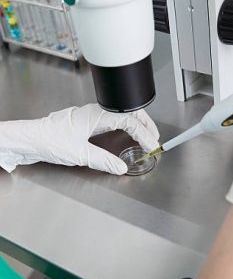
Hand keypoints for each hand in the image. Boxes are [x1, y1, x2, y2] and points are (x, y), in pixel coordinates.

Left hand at [0, 104, 159, 174]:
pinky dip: (126, 126)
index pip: (130, 121)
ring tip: (145, 134)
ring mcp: (94, 114)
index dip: (144, 134)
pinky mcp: (89, 121)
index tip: (152, 145)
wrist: (31, 138)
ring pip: (123, 114)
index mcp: (98, 115)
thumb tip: (121, 167)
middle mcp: (98, 111)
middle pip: (130, 112)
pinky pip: (114, 119)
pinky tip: (127, 133)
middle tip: (155, 137)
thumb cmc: (51, 140)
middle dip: (146, 124)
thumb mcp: (81, 154)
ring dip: (137, 124)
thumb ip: (104, 161)